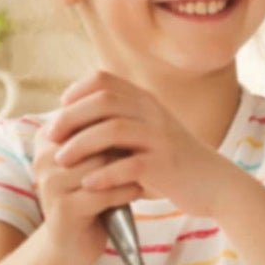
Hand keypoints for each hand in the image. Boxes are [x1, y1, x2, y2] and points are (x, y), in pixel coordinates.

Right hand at [32, 125, 142, 264]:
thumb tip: (128, 98)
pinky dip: (125, 191)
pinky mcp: (63, 208)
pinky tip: (135, 191)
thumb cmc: (87, 194)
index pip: (86, 117)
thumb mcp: (90, 159)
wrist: (72, 242)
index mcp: (46, 138)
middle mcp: (43, 158)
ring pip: (100, 165)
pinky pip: (103, 192)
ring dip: (126, 169)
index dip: (115, 124)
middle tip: (143, 153)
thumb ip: (99, 131)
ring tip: (139, 173)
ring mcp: (51, 184)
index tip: (137, 133)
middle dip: (123, 147)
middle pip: (95, 140)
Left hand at [47, 70, 229, 217]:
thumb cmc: (172, 161)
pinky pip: (130, 165)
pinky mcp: (165, 165)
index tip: (60, 108)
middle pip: (103, 101)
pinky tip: (87, 184)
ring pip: (113, 130)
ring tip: (60, 160)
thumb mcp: (147, 132)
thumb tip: (74, 119)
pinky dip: (104, 174)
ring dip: (81, 144)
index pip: (104, 80)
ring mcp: (159, 138)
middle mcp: (152, 113)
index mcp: (145, 101)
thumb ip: (119, 121)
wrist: (214, 184)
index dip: (77, 91)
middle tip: (49, 136)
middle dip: (70, 117)